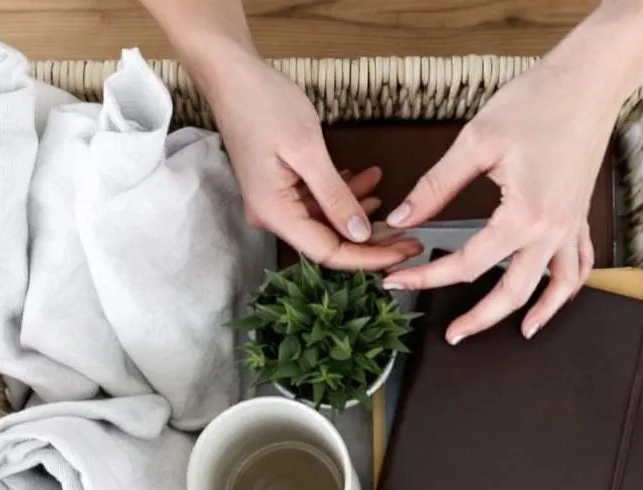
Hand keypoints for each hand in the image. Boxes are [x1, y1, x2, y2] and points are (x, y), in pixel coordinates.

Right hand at [201, 49, 420, 270]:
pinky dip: (342, 193)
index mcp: (274, 212)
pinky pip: (315, 201)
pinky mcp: (279, 187)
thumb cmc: (265, 106)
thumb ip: (335, 196)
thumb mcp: (307, 150)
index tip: (402, 253)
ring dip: (357, 211)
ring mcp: (274, 201)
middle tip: (409, 237)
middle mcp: (271, 215)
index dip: (367, 258)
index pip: (326, 252)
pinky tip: (366, 180)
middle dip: (369, 240)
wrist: (233, 78)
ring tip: (388, 196)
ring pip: (325, 221)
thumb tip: (361, 234)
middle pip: (327, 241)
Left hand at [380, 54, 616, 343]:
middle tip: (451, 335)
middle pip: (512, 293)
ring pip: (556, 288)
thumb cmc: (536, 101)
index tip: (395, 281)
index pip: (465, 264)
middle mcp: (552, 230)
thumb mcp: (475, 142)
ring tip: (517, 334)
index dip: (426, 277)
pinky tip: (553, 297)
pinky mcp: (579, 215)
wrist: (588, 80)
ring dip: (536, 314)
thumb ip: (436, 186)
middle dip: (479, 319)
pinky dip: (567, 287)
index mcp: (523, 215)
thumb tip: (403, 217)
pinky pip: (579, 264)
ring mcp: (571, 225)